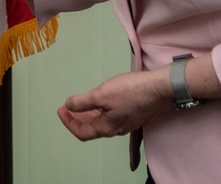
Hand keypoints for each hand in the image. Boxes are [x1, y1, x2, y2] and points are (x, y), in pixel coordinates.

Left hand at [56, 70, 170, 139]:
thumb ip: (82, 102)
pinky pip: (110, 116)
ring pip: (101, 122)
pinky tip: (99, 102)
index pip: (82, 132)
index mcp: (106, 127)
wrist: (159, 88)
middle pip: (91, 128)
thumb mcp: (101, 95)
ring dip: (87, 114)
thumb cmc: (132, 91)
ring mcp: (125, 122)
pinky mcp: (132, 113)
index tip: (61, 110)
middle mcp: (116, 128)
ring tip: (79, 103)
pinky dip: (99, 111)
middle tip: (66, 107)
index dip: (68, 122)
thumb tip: (69, 106)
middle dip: (76, 118)